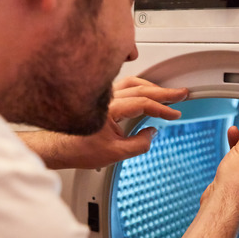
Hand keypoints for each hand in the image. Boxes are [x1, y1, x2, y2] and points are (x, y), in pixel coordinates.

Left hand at [19, 77, 187, 169]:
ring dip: (152, 87)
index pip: (143, 103)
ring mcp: (102, 95)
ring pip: (132, 83)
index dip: (162, 108)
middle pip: (141, 88)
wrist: (57, 148)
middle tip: (181, 94)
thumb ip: (138, 145)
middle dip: (164, 92)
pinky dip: (139, 87)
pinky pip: (124, 86)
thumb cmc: (77, 149)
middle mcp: (106, 97)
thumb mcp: (114, 154)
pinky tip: (145, 91)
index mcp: (110, 109)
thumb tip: (151, 134)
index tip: (175, 113)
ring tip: (167, 93)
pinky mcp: (100, 98)